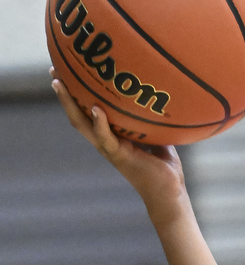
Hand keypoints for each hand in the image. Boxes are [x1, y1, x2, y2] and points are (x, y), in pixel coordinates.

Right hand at [50, 71, 186, 225]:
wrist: (170, 195)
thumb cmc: (166, 169)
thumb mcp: (158, 139)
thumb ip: (151, 122)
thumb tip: (155, 100)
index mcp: (113, 137)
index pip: (89, 112)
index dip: (78, 95)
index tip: (68, 71)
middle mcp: (107, 142)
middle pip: (78, 115)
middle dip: (64, 93)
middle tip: (53, 69)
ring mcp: (111, 150)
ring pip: (83, 125)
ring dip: (70, 104)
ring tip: (60, 83)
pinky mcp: (120, 157)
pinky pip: (106, 138)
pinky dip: (100, 124)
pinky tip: (95, 109)